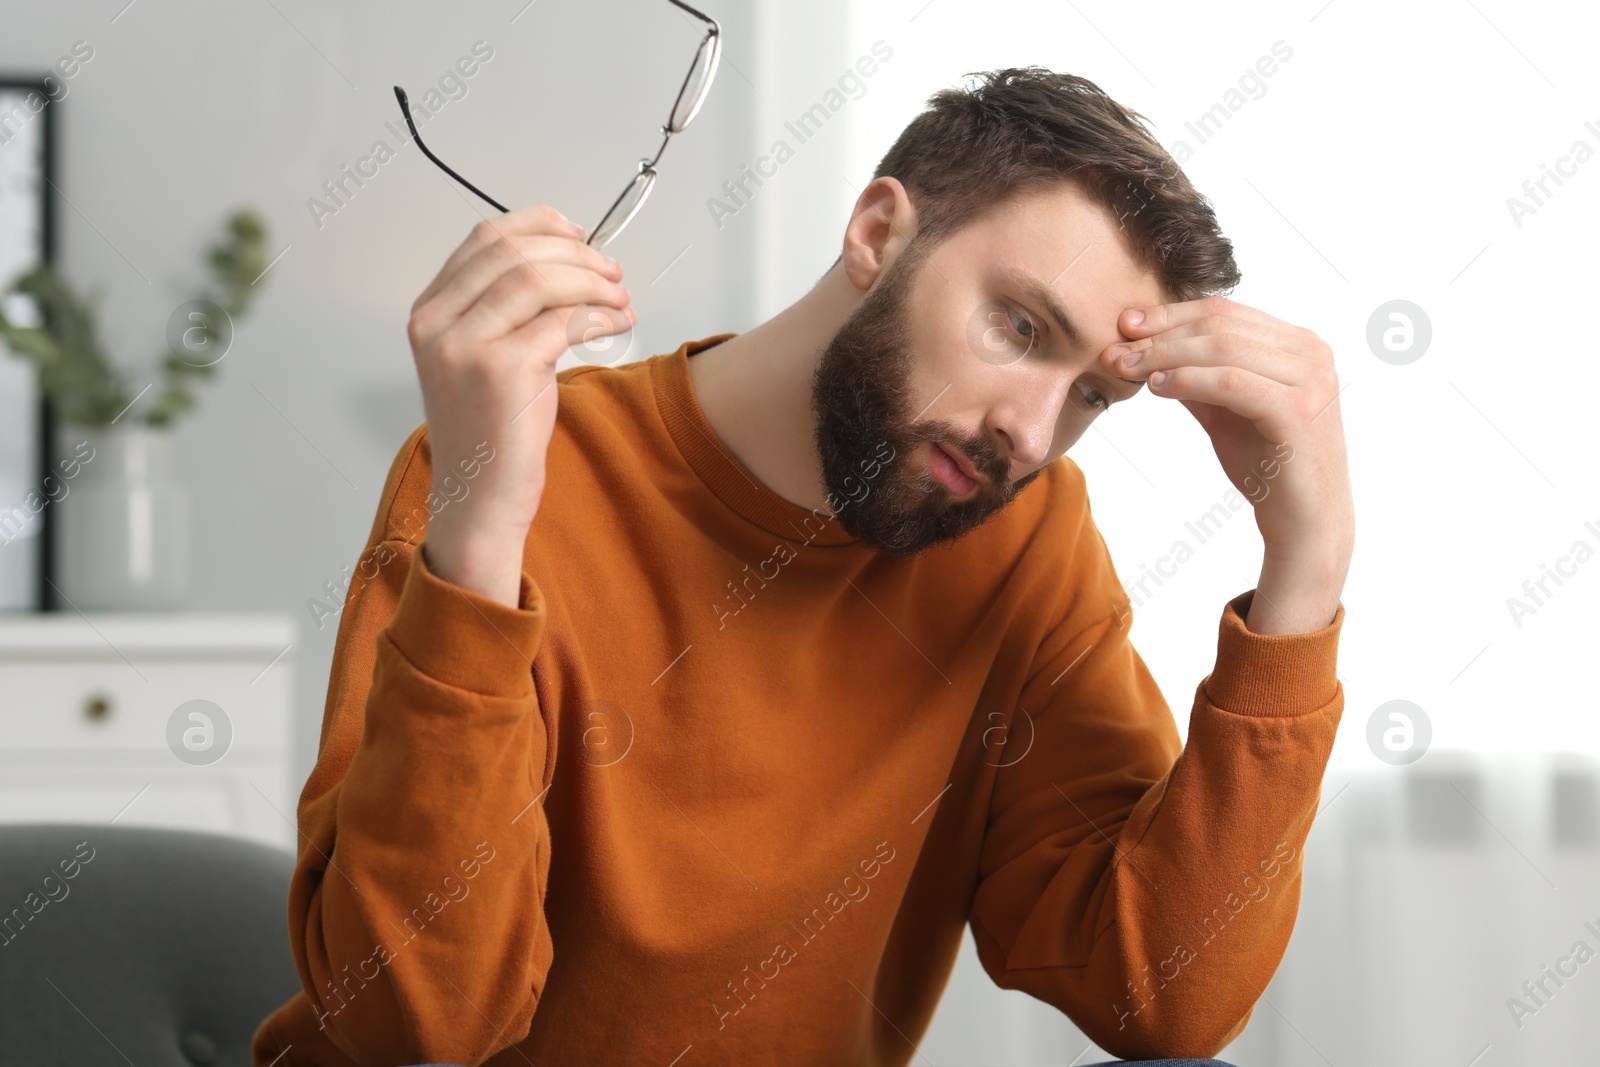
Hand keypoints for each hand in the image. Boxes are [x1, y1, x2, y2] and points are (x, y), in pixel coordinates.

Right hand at [407, 204, 632, 605]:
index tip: (579, 235)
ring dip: (593, 283)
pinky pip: (562, 322)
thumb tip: (569, 260)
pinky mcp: (500, 371)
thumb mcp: (485, 356)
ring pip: (539, 280)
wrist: (480, 495)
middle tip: (612, 272)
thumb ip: (507, 307)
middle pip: (515, 252)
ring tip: (620, 299)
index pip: (485, 237)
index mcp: (430, 310)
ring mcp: (464, 345)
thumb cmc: (491, 430)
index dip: (539, 225)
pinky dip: (599, 316)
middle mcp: (437, 322)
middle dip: (576, 255)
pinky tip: (616, 324)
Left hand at [1100, 295, 1353, 633]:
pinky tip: (1157, 388)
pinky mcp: (1298, 411)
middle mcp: (1311, 353)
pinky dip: (1188, 380)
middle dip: (1161, 335)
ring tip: (1129, 367)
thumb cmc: (1268, 466)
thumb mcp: (1225, 411)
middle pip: (1221, 325)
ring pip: (1223, 348)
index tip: (1126, 324)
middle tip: (1117, 348)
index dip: (1171, 314)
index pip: (1225, 312)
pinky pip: (1230, 383)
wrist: (1305, 521)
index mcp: (1298, 344)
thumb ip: (1196, 378)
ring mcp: (1311, 379)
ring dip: (1166, 355)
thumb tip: (1145, 349)